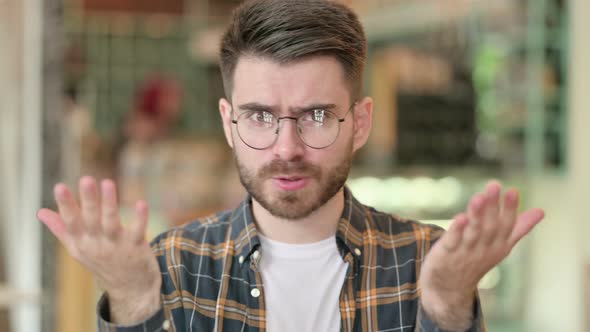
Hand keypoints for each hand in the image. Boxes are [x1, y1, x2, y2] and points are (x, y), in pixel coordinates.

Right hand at [37, 176, 161, 323]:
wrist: (130, 288)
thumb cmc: (102, 261)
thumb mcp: (78, 248)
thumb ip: (61, 229)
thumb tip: (40, 212)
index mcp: (81, 242)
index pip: (71, 222)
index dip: (65, 205)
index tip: (59, 186)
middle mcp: (97, 243)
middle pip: (91, 219)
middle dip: (88, 200)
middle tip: (86, 179)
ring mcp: (117, 245)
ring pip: (112, 222)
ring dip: (109, 203)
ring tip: (107, 182)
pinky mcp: (136, 246)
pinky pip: (138, 231)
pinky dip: (140, 218)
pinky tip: (141, 203)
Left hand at [419, 181, 544, 330]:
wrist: (450, 288)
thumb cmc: (477, 260)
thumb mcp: (500, 245)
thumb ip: (519, 228)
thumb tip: (541, 211)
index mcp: (498, 245)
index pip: (507, 225)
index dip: (510, 209)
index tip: (513, 190)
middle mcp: (483, 248)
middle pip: (490, 226)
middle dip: (492, 205)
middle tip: (494, 185)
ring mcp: (465, 252)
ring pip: (472, 232)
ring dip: (476, 215)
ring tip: (479, 197)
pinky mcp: (446, 254)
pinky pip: (452, 242)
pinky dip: (456, 231)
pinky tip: (459, 217)